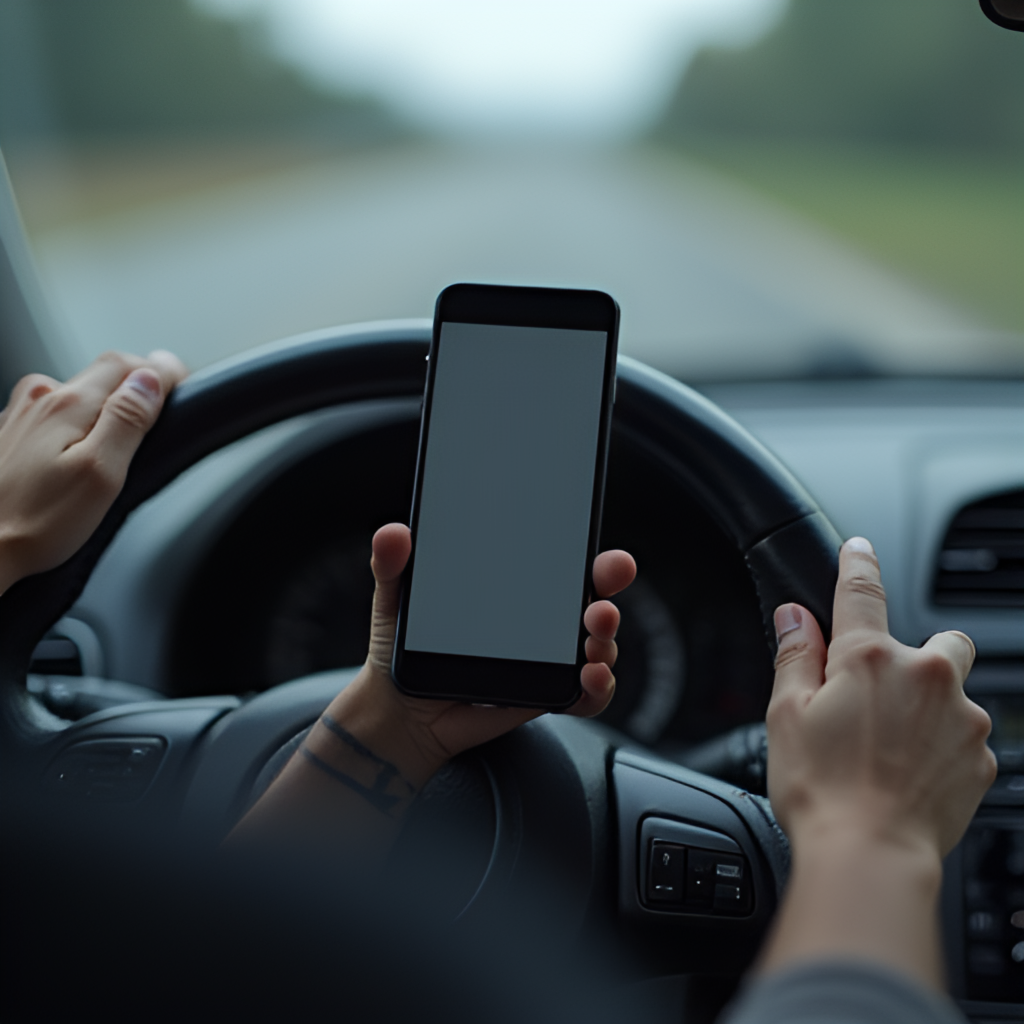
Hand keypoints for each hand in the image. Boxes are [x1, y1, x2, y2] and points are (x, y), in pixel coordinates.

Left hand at [0, 350, 188, 595]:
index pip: (126, 365)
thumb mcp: (101, 472)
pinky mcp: (10, 434)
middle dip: (137, 384)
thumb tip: (151, 380)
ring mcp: (20, 415)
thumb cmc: (37, 522)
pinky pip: (56, 412)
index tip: (183, 384)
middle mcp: (40, 399)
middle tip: (163, 409)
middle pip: (102, 373)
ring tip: (124, 433)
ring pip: (78, 391)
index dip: (160, 370)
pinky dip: (79, 421)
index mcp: (68, 404)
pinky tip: (82, 450)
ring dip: (107, 402)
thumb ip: (128, 420)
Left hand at [322, 523, 636, 788]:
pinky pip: (583, 696)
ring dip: (606, 644)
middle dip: (608, 597)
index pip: (566, 563)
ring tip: (591, 645)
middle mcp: (541, 618)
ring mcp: (547, 658)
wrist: (397, 710)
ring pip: (597, 646)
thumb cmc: (404, 646)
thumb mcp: (396, 598)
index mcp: (517, 585)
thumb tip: (392, 533)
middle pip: (593, 601)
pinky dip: (596, 691)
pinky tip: (589, 680)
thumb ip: (393, 565)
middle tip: (600, 605)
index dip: (596, 561)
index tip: (611, 560)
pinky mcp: (542, 695)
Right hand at [759, 536, 996, 987]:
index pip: (862, 591)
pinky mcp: (983, 760)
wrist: (870, 857)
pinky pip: (969, 737)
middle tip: (884, 690)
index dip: (858, 564)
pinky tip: (911, 772)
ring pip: (958, 690)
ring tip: (893, 744)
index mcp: (868, 659)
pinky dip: (945, 745)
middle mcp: (925, 677)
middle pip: (940, 640)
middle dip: (919, 653)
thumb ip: (796, 656)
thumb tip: (794, 617)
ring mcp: (962, 719)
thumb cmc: (820, 789)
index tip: (859, 549)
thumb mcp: (787, 714)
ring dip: (933, 703)